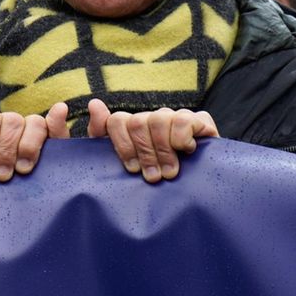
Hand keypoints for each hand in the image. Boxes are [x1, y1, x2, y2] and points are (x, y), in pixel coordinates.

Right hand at [0, 101, 68, 181]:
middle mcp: (8, 123)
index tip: (24, 169)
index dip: (30, 145)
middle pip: (14, 121)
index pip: (37, 123)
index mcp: (29, 131)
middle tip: (2, 176)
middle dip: (8, 152)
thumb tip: (61, 107)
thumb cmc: (14, 185)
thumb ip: (55, 137)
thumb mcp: (40, 169)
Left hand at [87, 98, 217, 182]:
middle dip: (144, 153)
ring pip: (158, 119)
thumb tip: (94, 103)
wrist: (196, 192)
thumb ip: (102, 134)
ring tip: (169, 173)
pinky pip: (183, 119)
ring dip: (163, 150)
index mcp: (134, 128)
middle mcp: (153, 119)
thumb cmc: (156, 179)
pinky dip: (182, 138)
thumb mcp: (125, 165)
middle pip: (137, 122)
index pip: (117, 121)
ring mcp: (175, 118)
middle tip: (153, 177)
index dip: (123, 146)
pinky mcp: (200, 121)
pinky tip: (187, 152)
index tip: (132, 169)